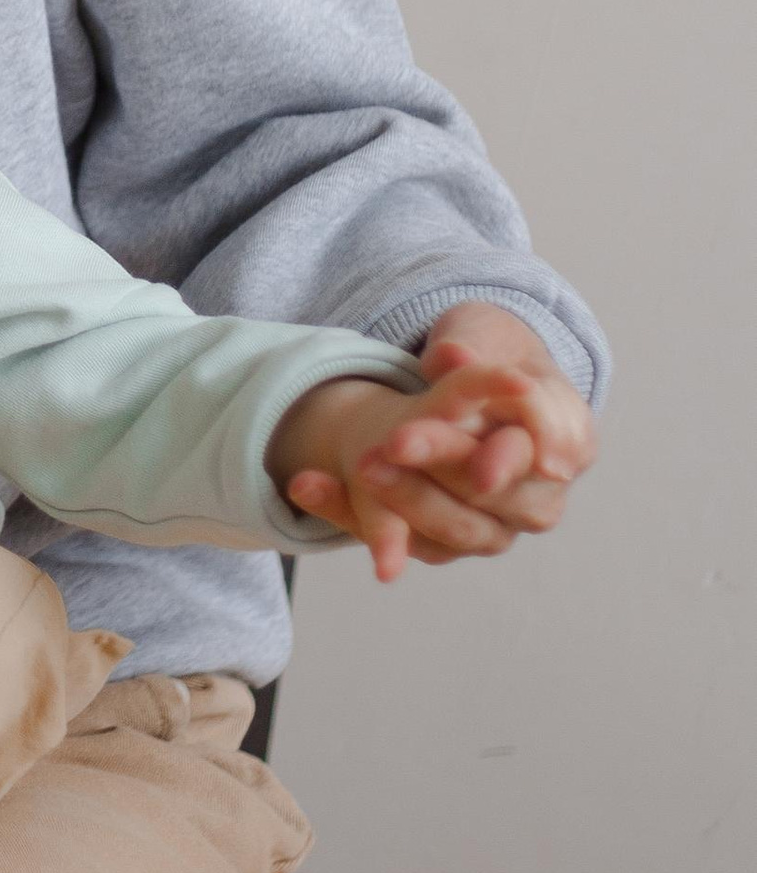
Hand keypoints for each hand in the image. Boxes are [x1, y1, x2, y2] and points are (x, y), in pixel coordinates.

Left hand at [271, 305, 594, 580]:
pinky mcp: (450, 541)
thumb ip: (470, 346)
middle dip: (435, 468)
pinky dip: (353, 515)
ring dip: (399, 498)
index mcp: (566, 440)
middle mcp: (539, 495)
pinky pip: (407, 540)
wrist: (470, 393)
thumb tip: (450, 358)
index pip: (536, 452)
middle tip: (387, 446)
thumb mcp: (483, 330)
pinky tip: (305, 483)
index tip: (469, 454)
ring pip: (452, 528)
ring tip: (357, 464)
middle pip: (487, 493)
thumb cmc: (488, 349)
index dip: (500, 454)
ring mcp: (498, 526)